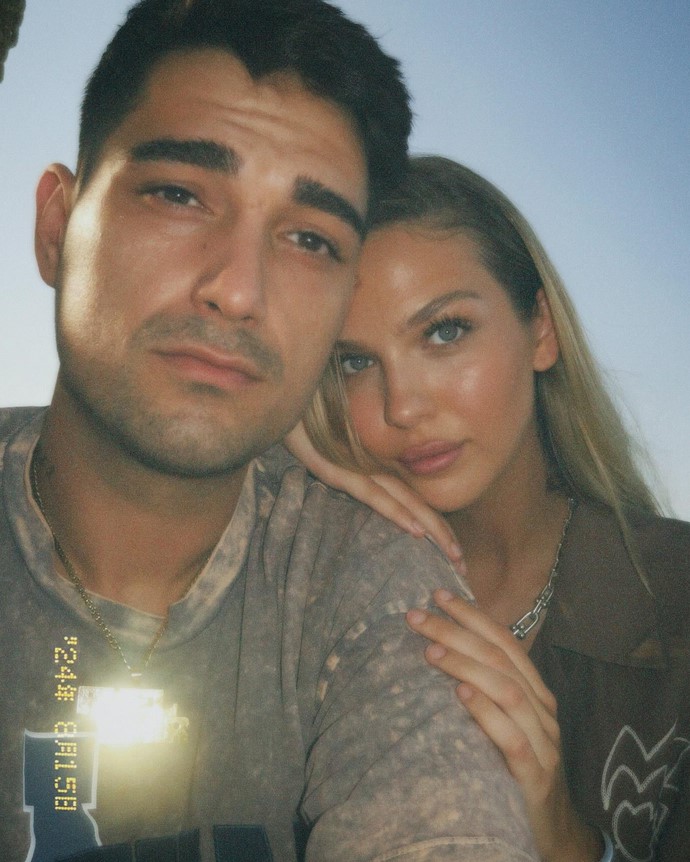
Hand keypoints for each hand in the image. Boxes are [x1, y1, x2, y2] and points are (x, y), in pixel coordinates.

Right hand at [284, 423, 462, 563]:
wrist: (290, 401)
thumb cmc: (311, 424)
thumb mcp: (333, 452)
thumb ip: (352, 468)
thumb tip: (368, 487)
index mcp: (374, 467)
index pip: (411, 498)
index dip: (434, 522)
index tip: (454, 550)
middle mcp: (373, 468)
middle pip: (416, 503)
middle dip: (441, 534)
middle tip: (463, 564)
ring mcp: (358, 469)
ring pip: (404, 502)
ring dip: (431, 528)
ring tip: (451, 553)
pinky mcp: (340, 470)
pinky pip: (373, 495)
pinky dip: (395, 512)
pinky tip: (416, 529)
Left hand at [407, 589, 602, 861]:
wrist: (553, 828)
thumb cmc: (517, 765)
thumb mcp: (505, 720)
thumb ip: (484, 688)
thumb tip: (439, 648)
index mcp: (535, 691)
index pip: (504, 641)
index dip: (472, 615)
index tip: (437, 594)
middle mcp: (542, 710)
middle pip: (500, 659)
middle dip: (457, 632)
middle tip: (417, 616)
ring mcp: (543, 743)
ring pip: (507, 691)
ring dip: (466, 666)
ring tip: (431, 650)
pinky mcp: (535, 777)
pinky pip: (512, 739)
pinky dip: (486, 713)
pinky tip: (461, 696)